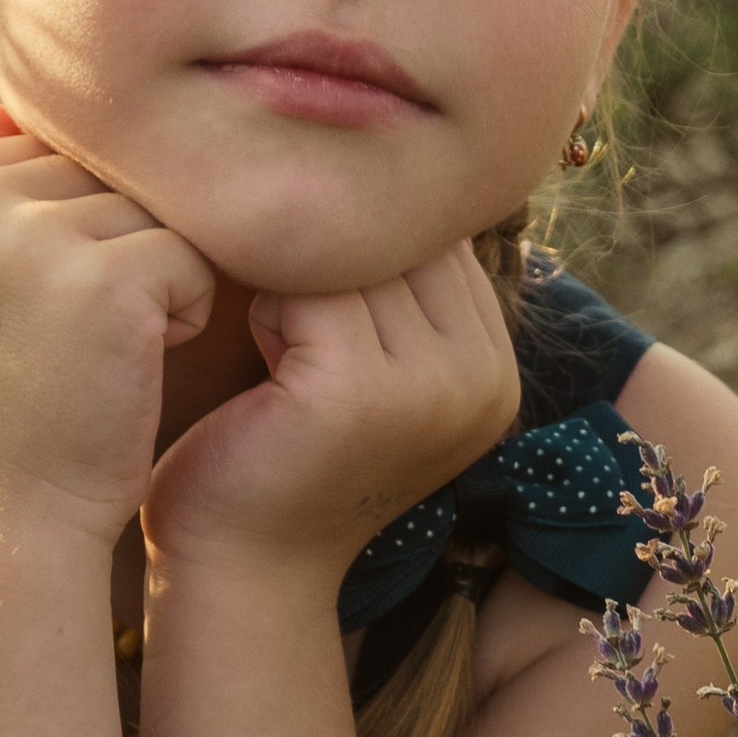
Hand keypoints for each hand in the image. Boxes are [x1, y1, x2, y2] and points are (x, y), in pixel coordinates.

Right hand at [0, 107, 214, 542]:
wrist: (18, 520)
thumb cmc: (9, 407)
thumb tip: (14, 101)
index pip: (41, 153)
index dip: (73, 230)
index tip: (43, 317)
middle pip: (99, 172)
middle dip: (118, 247)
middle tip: (84, 340)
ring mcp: (26, 239)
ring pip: (150, 210)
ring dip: (158, 277)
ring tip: (108, 351)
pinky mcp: (100, 280)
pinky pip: (190, 254)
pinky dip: (189, 309)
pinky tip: (140, 364)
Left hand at [143, 241, 520, 588]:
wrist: (240, 568)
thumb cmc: (285, 457)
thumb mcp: (370, 370)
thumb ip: (399, 292)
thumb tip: (390, 168)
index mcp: (497, 373)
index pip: (439, 240)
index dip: (363, 241)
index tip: (310, 281)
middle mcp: (485, 381)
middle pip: (403, 240)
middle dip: (329, 251)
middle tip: (277, 305)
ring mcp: (431, 388)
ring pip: (353, 257)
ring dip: (291, 276)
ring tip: (268, 336)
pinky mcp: (361, 393)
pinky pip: (307, 288)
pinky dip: (262, 305)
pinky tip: (251, 352)